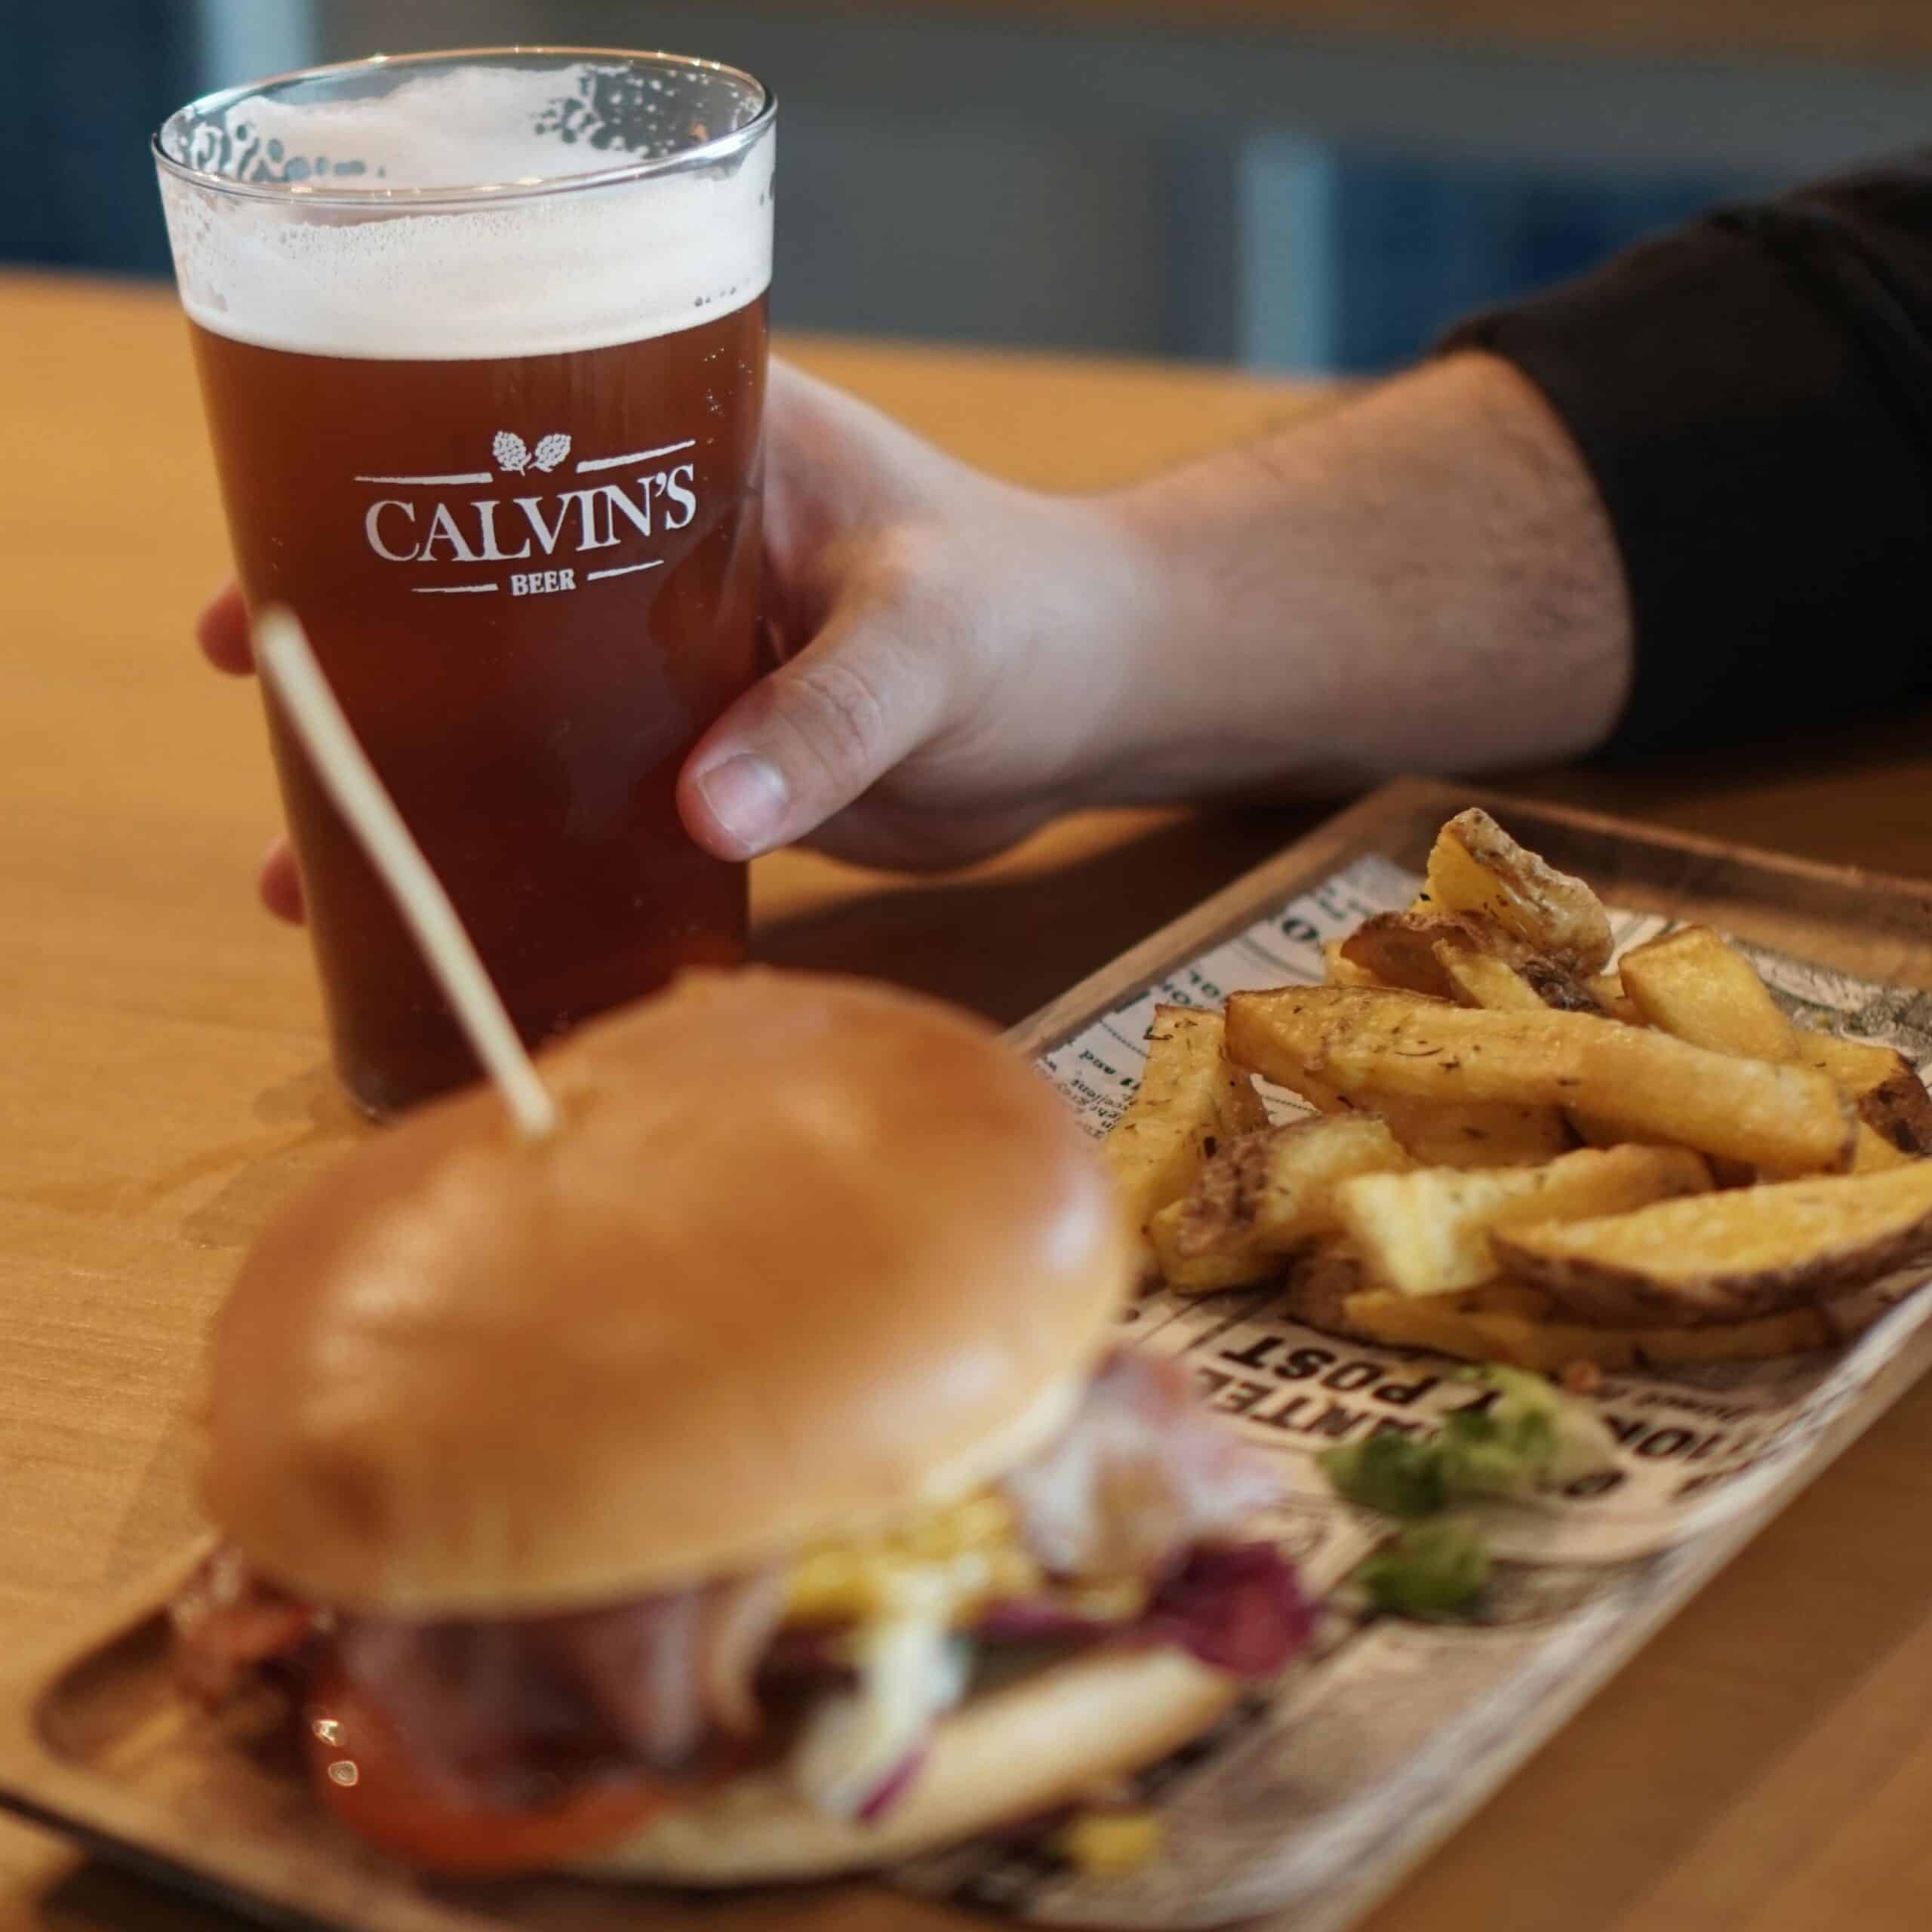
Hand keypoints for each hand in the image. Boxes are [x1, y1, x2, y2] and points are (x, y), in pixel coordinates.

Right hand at [197, 361, 1155, 920]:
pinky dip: (531, 838)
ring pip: (528, 703)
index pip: (510, 444)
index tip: (278, 571)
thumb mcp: (934, 644)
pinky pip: (597, 788)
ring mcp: (685, 653)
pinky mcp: (716, 747)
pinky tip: (458, 902)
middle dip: (377, 652)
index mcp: (707, 453)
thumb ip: (832, 715)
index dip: (380, 502)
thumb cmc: (1033, 618)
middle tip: (271, 713)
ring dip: (436, 769)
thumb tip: (700, 806)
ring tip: (320, 856)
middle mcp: (672, 545)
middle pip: (483, 585)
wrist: (1096, 700)